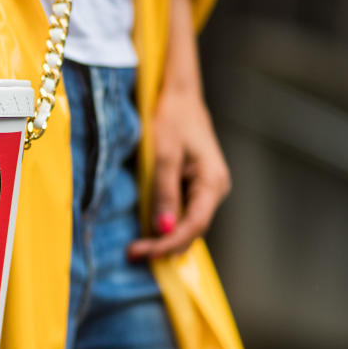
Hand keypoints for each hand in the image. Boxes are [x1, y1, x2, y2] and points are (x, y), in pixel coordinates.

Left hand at [126, 0, 230, 259]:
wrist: (178, 94)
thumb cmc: (171, 118)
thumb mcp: (163, 154)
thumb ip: (164, 193)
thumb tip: (162, 229)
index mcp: (213, 182)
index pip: (193, 226)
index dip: (167, 244)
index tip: (141, 252)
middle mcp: (215, 189)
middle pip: (192, 230)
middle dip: (164, 245)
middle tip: (132, 255)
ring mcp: (206, 188)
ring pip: (187, 223)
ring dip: (163, 238)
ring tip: (137, 249)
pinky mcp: (194, 184)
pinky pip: (182, 211)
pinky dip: (165, 224)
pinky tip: (148, 232)